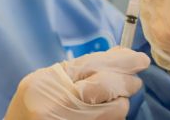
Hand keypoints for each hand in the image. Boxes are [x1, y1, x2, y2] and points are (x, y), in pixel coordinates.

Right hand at [5, 47, 149, 119]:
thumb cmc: (30, 109)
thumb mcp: (46, 83)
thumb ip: (77, 70)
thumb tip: (119, 54)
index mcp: (47, 82)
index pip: (92, 64)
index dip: (121, 60)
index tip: (140, 59)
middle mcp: (56, 103)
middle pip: (106, 85)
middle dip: (127, 82)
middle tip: (136, 81)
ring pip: (114, 110)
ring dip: (121, 104)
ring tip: (117, 101)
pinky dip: (113, 117)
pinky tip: (108, 114)